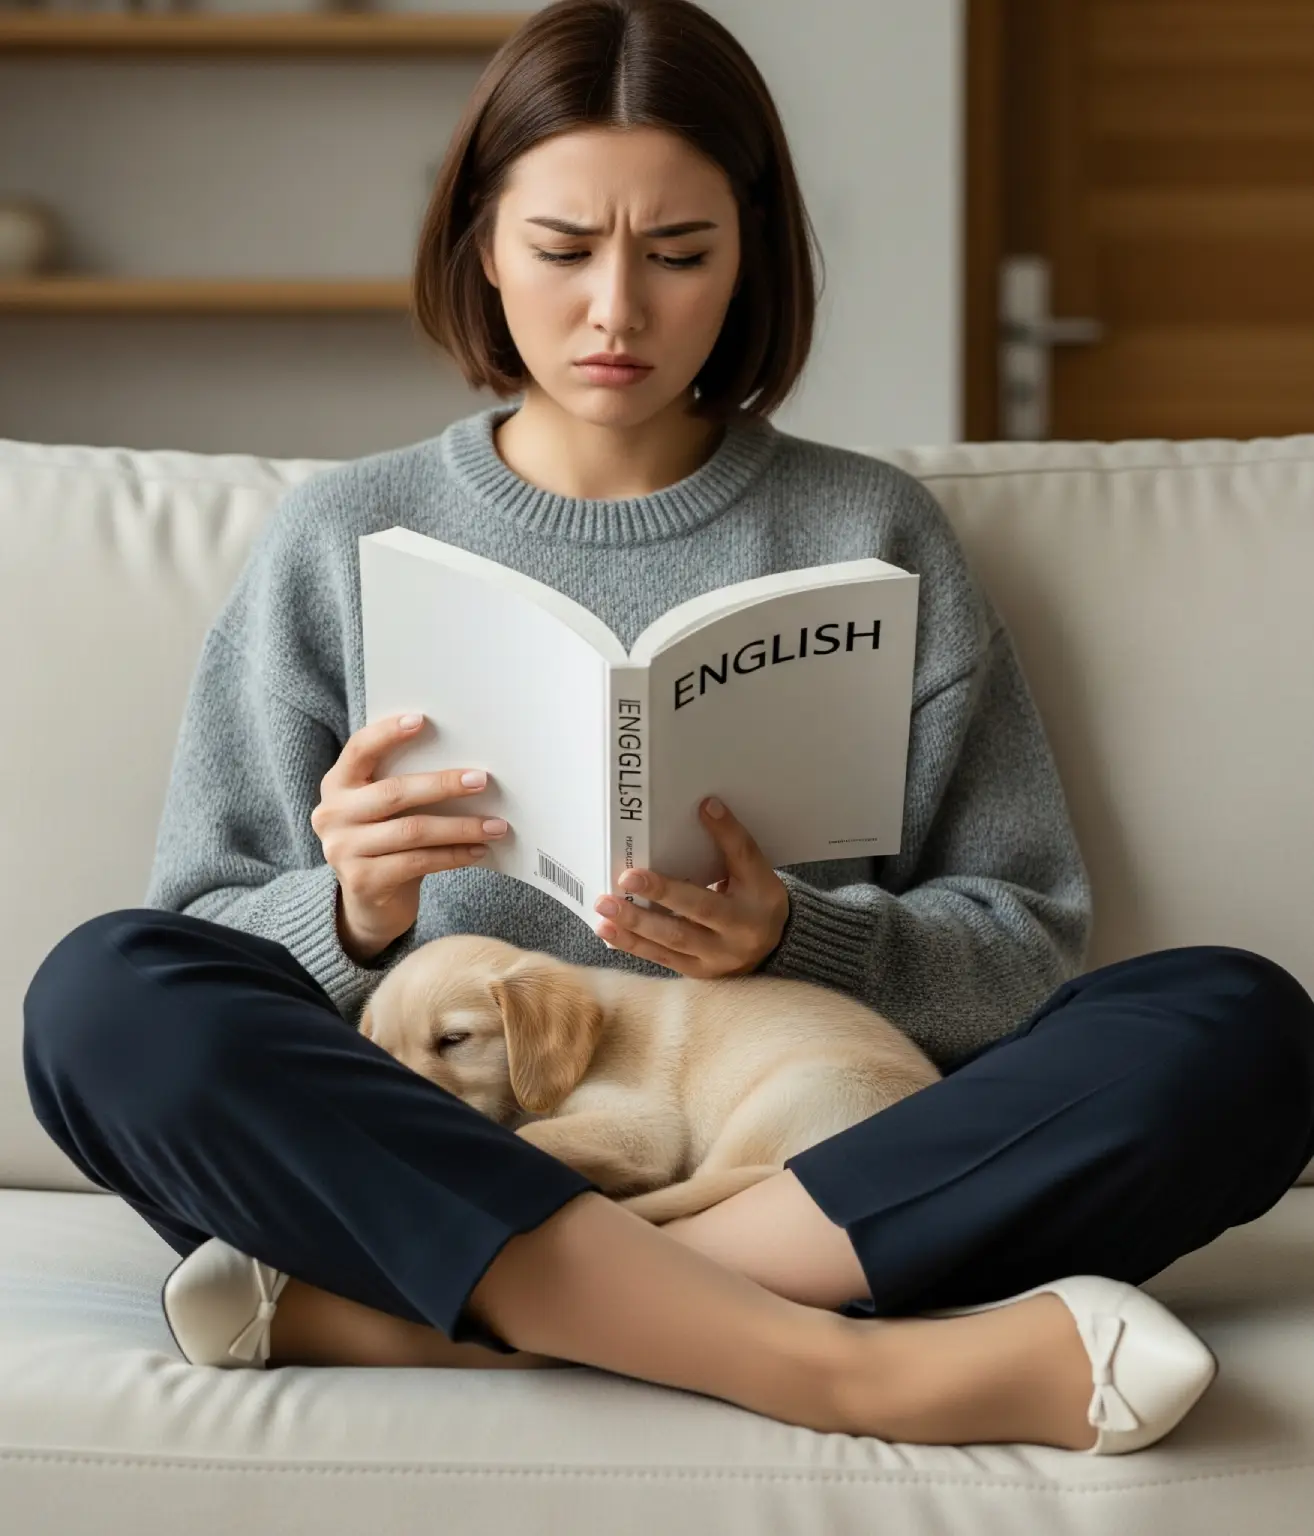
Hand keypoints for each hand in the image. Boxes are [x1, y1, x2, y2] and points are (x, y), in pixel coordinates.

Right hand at [311, 712, 508, 960]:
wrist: (371, 903)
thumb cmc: (388, 842)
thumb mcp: (387, 811)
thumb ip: (405, 785)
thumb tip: (465, 768)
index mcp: (337, 785)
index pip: (359, 750)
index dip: (387, 733)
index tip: (422, 720)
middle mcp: (332, 815)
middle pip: (394, 792)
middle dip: (443, 785)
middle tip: (482, 780)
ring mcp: (343, 850)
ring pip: (412, 831)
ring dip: (461, 826)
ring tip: (496, 825)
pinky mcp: (362, 881)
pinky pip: (418, 862)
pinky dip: (454, 855)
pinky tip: (478, 851)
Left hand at [593, 796, 789, 978]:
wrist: (776, 945)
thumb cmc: (760, 900)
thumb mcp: (757, 872)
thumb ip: (735, 842)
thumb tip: (708, 806)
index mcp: (747, 917)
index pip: (707, 900)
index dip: (672, 887)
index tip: (637, 870)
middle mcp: (729, 946)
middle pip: (682, 929)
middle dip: (647, 908)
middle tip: (618, 885)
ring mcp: (709, 964)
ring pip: (667, 947)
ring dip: (631, 930)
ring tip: (603, 911)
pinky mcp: (693, 972)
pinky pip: (660, 960)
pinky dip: (633, 945)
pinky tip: (609, 931)